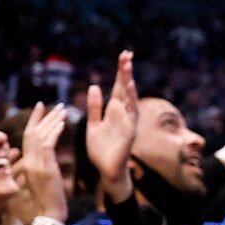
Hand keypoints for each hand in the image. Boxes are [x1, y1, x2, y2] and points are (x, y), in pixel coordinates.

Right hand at [18, 104, 69, 224]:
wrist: (49, 216)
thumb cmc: (48, 201)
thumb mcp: (42, 179)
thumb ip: (41, 165)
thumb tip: (45, 153)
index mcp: (27, 164)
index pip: (28, 137)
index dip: (34, 120)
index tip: (40, 106)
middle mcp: (28, 162)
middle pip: (32, 133)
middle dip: (44, 117)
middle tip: (55, 104)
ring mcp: (35, 165)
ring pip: (40, 136)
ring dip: (52, 121)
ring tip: (62, 110)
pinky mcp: (45, 169)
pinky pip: (48, 145)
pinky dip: (55, 132)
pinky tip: (63, 123)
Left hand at [82, 52, 139, 205]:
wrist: (106, 170)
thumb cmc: (101, 149)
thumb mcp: (93, 124)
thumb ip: (94, 107)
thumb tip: (94, 86)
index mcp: (114, 110)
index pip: (118, 86)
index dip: (121, 72)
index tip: (123, 55)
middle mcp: (123, 114)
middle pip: (125, 89)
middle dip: (126, 72)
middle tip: (126, 54)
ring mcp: (128, 123)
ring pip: (130, 100)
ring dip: (128, 85)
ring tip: (127, 69)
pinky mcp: (128, 133)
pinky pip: (130, 117)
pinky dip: (129, 105)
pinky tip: (126, 93)